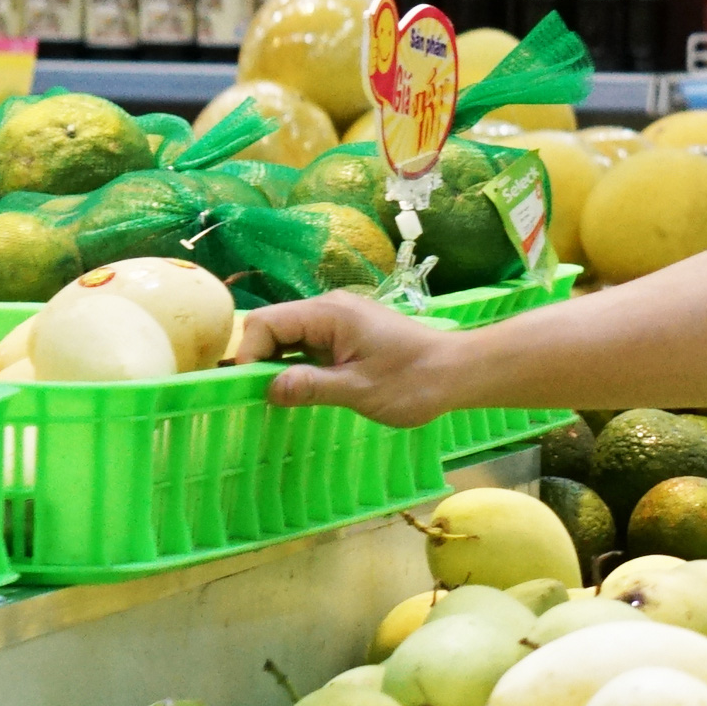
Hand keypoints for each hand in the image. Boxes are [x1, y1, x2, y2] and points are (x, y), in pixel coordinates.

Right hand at [231, 290, 460, 426]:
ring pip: (288, 336)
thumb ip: (311, 387)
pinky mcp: (345, 334)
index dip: (250, 355)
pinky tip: (301, 390)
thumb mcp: (359, 390)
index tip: (253, 390)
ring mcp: (337, 320)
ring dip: (278, 364)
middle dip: (260, 360)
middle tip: (262, 397)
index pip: (266, 322)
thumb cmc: (412, 381)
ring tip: (280, 397)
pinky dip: (297, 365)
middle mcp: (329, 308)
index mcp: (329, 313)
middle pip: (273, 326)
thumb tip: (267, 389)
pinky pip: (307, 344)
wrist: (456, 372)